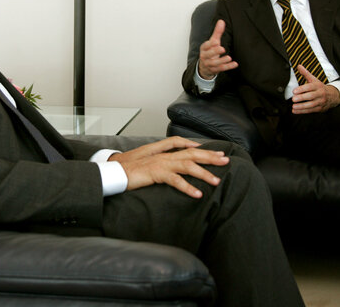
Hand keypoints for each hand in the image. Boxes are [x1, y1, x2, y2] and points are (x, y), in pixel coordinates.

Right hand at [108, 136, 229, 198]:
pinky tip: (198, 194)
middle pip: (192, 153)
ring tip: (217, 180)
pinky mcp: (156, 173)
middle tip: (226, 160)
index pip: (184, 145)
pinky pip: (176, 180)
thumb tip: (171, 169)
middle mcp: (164, 155)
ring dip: (204, 173)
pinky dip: (188, 187)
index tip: (215, 152)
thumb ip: (160, 163)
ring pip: (188, 165)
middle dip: (210, 156)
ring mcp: (160, 163)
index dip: (200, 147)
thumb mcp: (146, 163)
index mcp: (162, 152)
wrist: (113, 171)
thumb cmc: (128, 169)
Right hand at [197, 20, 238, 79]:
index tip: (216, 42)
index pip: (205, 46)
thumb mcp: (213, 42)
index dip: (210, 44)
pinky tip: (234, 64)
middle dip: (215, 52)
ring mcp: (209, 64)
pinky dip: (228, 67)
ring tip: (229, 57)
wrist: (204, 66)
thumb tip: (221, 21)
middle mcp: (205, 56)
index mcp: (204, 48)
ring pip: (214, 63)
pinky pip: (221, 69)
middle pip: (208, 55)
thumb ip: (217, 32)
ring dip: (222, 61)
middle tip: (222, 49)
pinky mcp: (214, 70)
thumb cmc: (210, 51)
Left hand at [290, 65, 339, 114]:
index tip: (294, 91)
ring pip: (311, 104)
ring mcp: (320, 102)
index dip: (302, 89)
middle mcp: (320, 94)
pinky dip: (302, 111)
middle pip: (311, 96)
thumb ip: (305, 73)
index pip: (310, 87)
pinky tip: (295, 111)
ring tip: (293, 106)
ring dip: (301, 106)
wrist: (333, 96)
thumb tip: (298, 66)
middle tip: (293, 99)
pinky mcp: (319, 108)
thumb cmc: (320, 87)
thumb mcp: (314, 79)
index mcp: (318, 85)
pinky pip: (311, 110)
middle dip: (302, 98)